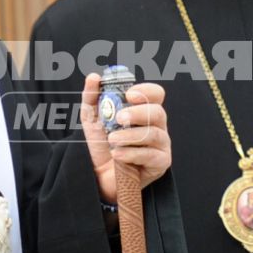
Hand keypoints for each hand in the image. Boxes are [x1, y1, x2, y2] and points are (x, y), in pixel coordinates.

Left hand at [82, 75, 170, 205]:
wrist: (98, 175)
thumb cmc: (101, 144)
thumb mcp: (92, 118)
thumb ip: (92, 97)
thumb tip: (94, 77)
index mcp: (144, 111)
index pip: (156, 94)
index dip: (146, 91)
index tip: (128, 94)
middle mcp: (156, 125)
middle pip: (158, 112)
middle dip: (138, 113)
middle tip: (119, 118)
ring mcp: (161, 144)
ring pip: (154, 134)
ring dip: (130, 135)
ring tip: (112, 140)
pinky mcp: (160, 163)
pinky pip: (151, 155)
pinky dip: (132, 153)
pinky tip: (117, 155)